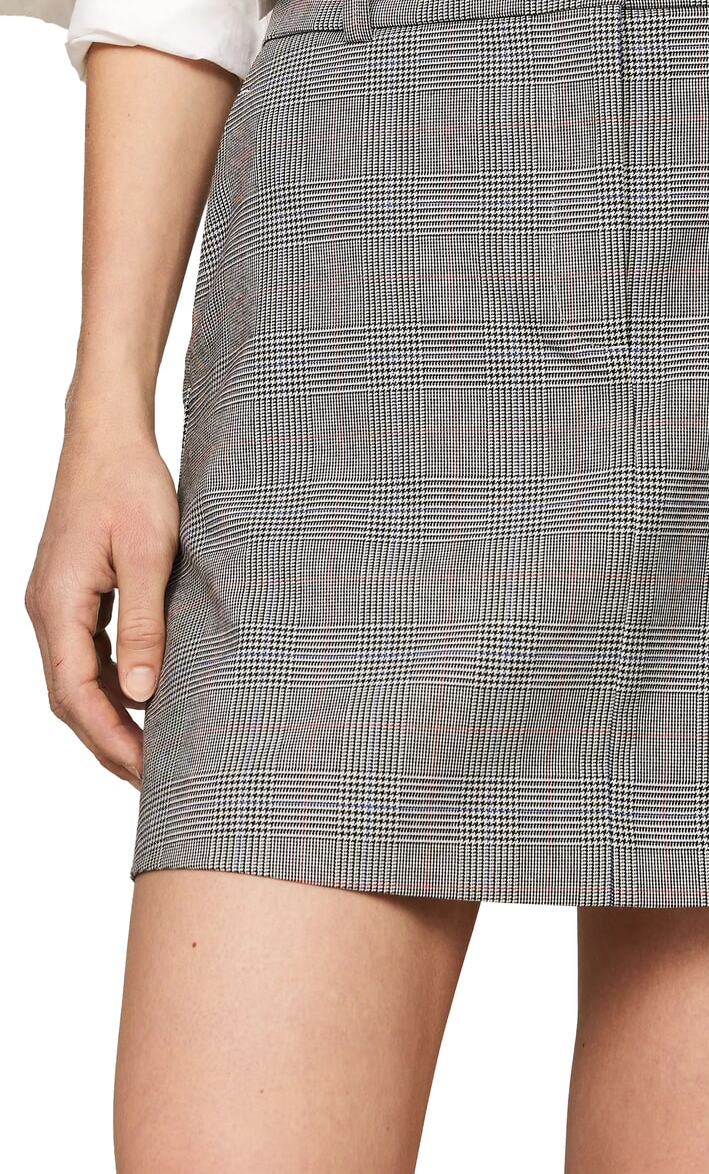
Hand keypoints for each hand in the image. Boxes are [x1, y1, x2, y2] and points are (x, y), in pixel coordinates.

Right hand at [24, 411, 180, 789]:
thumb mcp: (152, 555)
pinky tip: (144, 698)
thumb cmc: (131, 485)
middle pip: (70, 698)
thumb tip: (143, 694)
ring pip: (77, 679)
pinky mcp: (73, 593)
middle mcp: (47, 610)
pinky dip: (112, 683)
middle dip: (109, 742)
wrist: (107, 436)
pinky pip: (86, 653)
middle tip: (154, 780)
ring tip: (153, 751)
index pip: (76, 696)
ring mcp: (56, 603)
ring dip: (110, 716)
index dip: (111, 740)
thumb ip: (146, 625)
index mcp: (57, 606)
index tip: (147, 772)